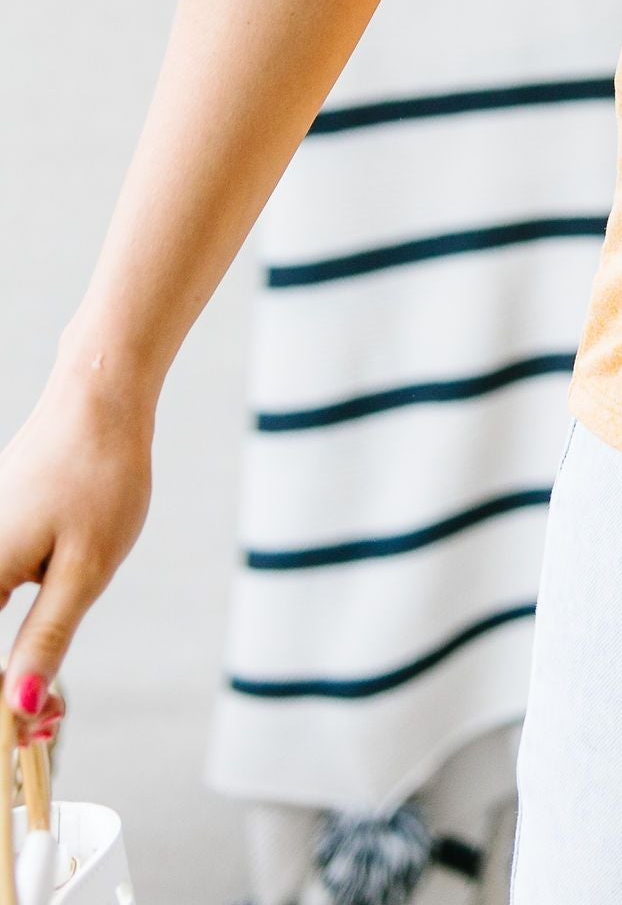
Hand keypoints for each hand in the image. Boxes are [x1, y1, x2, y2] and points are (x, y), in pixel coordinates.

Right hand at [0, 360, 154, 737]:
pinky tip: (34, 662)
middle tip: (48, 725)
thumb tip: (16, 708)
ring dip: (4, 677)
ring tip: (47, 707)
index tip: (30, 738)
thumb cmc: (97, 474)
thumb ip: (45, 640)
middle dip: (1, 701)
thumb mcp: (83, 569)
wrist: (98, 397)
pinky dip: (7, 641)